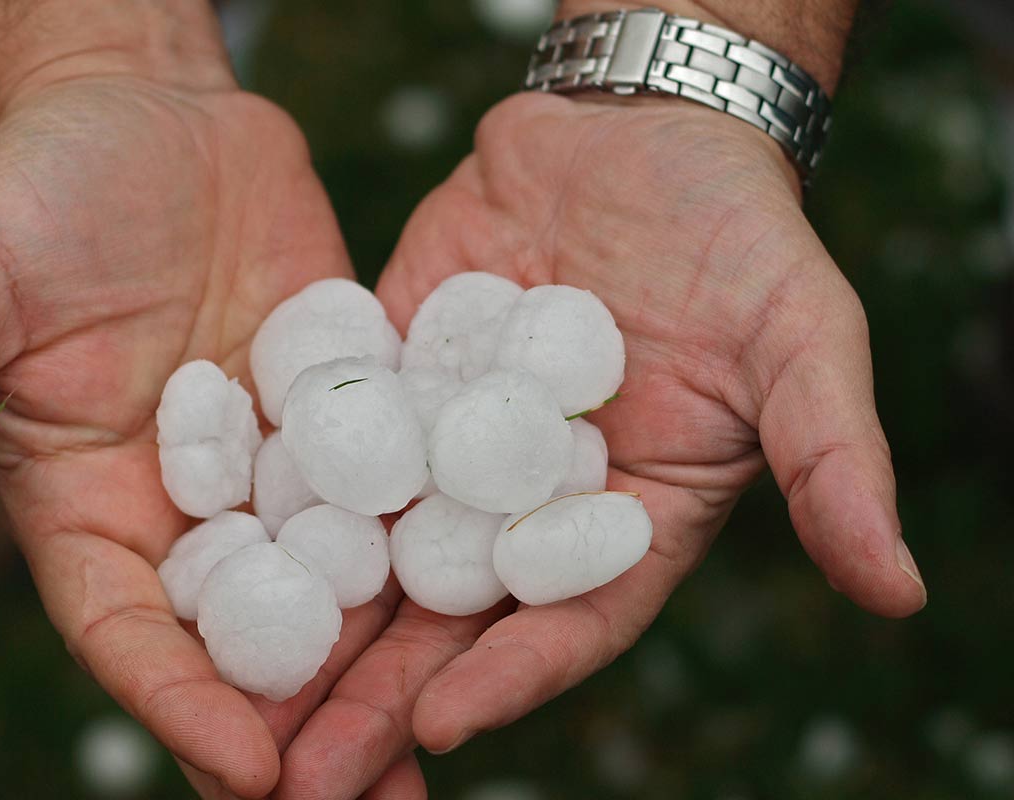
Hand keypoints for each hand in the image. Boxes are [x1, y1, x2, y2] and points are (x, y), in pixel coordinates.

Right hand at [0, 58, 427, 798]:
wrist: (150, 121)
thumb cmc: (39, 192)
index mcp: (94, 506)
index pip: (130, 629)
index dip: (179, 702)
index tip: (248, 769)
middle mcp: (196, 506)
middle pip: (247, 637)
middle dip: (302, 725)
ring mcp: (283, 464)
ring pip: (336, 580)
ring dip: (386, 664)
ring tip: (446, 739)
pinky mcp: (353, 409)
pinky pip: (400, 480)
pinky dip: (440, 537)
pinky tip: (501, 590)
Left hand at [275, 92, 927, 797]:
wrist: (635, 137)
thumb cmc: (739, 239)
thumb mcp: (802, 339)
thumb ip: (833, 457)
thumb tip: (898, 590)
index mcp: (622, 524)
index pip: (567, 622)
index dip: (511, 676)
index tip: (440, 729)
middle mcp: (522, 505)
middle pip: (448, 618)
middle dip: (377, 695)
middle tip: (301, 777)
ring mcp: (445, 446)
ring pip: (370, 550)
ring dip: (308, 624)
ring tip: (233, 692)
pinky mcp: (387, 382)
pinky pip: (327, 443)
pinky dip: (274, 496)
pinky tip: (211, 546)